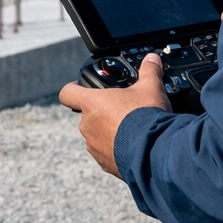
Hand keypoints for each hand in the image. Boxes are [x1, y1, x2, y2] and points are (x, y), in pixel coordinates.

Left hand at [58, 53, 172, 177]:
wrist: (155, 152)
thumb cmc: (147, 117)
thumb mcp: (151, 88)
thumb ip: (149, 71)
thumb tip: (152, 58)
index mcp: (92, 104)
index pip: (67, 93)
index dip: (73, 88)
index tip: (80, 87)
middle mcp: (87, 126)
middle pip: (87, 115)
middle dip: (103, 112)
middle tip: (122, 110)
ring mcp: (94, 146)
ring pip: (97, 135)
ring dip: (109, 132)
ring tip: (131, 129)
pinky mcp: (104, 163)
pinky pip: (107, 153)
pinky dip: (117, 149)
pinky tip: (135, 145)